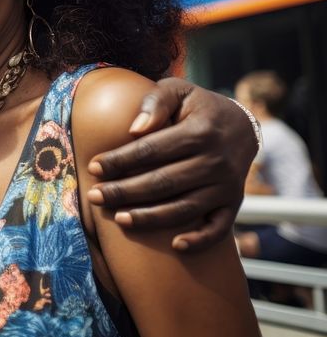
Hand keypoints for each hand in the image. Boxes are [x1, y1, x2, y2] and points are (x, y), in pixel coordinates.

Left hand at [87, 77, 257, 251]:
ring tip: (119, 220)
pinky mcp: (234, 203)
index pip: (152, 150)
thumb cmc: (197, 107)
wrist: (242, 125)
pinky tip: (175, 246)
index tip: (94, 167)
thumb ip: (156, 102)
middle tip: (94, 197)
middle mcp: (215, 161)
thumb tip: (135, 129)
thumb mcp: (179, 90)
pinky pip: (219, 228)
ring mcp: (227, 186)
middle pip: (163, 182)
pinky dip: (200, 240)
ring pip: (185, 209)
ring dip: (150, 218)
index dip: (121, 160)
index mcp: (199, 132)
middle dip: (124, 192)